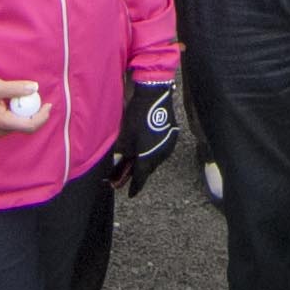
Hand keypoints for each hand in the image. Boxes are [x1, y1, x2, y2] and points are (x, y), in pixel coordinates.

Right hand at [0, 75, 44, 134]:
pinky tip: (17, 102)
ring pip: (20, 124)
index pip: (30, 125)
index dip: (42, 116)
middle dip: (37, 114)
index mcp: (2, 122)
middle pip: (27, 126)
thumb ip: (16, 88)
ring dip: (27, 113)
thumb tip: (34, 88)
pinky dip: (19, 113)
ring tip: (28, 99)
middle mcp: (1, 130)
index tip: (48, 105)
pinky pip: (13, 122)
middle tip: (42, 101)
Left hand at [110, 78, 178, 195]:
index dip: (134, 187)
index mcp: (148, 157)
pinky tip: (146, 148)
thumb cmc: (136, 116)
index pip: (141, 178)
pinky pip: (161, 150)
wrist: (154, 95)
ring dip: (146, 161)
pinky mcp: (172, 136)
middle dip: (138, 173)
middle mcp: (161, 155)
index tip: (130, 194)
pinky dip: (152, 152)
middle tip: (127, 175)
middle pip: (148, 169)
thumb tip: (117, 165)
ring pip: (155, 159)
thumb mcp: (125, 136)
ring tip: (136, 160)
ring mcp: (168, 145)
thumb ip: (122, 154)